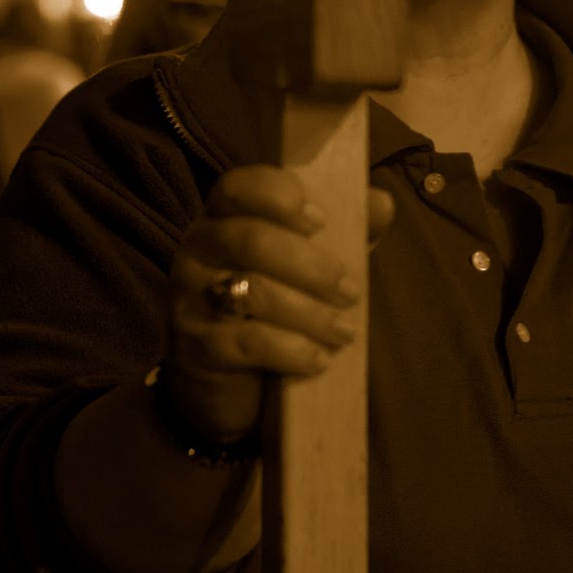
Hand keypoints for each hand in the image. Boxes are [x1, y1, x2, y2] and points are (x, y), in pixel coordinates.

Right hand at [164, 166, 393, 441]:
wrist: (237, 386)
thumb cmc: (281, 308)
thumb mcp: (317, 265)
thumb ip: (348, 230)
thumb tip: (382, 203)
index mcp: (226, 217)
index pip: (237, 187)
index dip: (277, 195)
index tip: (320, 220)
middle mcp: (199, 249)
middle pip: (251, 240)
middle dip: (312, 267)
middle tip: (351, 292)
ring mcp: (189, 298)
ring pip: (253, 291)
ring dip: (310, 313)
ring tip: (344, 332)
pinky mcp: (194, 348)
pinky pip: (246, 341)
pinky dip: (291, 350)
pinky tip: (318, 360)